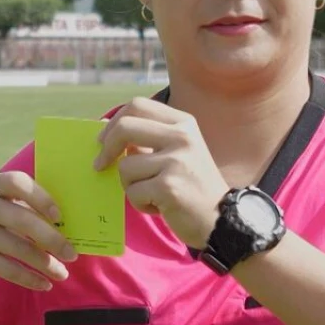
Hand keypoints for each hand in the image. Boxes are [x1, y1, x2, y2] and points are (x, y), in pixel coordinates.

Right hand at [0, 171, 78, 290]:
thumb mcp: (1, 208)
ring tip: (62, 273)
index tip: (60, 216)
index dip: (41, 197)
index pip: (18, 182)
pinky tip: (44, 284)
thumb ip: (26, 209)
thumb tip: (70, 227)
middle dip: (52, 240)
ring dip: (44, 263)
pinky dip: (28, 278)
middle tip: (72, 255)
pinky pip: (6, 268)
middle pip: (23, 220)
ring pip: (18, 248)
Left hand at [93, 97, 229, 249]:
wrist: (223, 219)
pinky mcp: (169, 187)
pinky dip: (140, 203)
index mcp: (184, 123)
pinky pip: (133, 192)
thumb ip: (149, 139)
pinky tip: (160, 207)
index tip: (103, 140)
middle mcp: (182, 137)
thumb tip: (106, 131)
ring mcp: (176, 161)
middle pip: (125, 127)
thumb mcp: (178, 153)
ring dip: (130, 186)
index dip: (114, 121)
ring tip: (152, 194)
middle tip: (100, 164)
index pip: (138, 105)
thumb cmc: (194, 187)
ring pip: (125, 166)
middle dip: (106, 147)